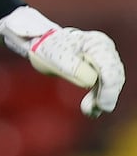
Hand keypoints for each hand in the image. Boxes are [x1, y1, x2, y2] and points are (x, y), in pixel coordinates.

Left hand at [0, 6, 124, 117]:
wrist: (40, 44)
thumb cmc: (47, 47)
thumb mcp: (57, 57)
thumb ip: (74, 68)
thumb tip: (89, 81)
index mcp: (97, 43)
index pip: (110, 68)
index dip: (109, 88)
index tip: (102, 104)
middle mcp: (104, 50)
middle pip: (114, 76)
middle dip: (106, 95)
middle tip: (93, 110)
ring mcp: (102, 60)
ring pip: (110, 83)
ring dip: (102, 99)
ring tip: (90, 111)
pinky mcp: (98, 70)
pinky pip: (103, 86)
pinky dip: (99, 97)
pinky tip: (92, 110)